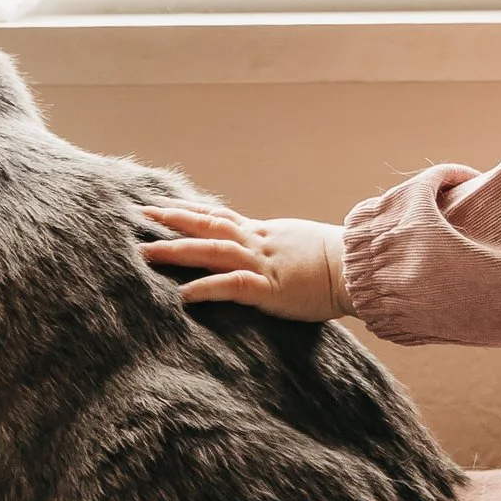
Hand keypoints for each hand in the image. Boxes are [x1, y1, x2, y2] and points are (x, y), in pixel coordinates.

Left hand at [139, 201, 351, 323]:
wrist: (359, 267)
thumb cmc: (338, 262)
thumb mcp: (300, 245)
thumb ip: (277, 246)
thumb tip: (265, 251)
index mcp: (264, 233)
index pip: (219, 217)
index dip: (189, 211)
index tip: (162, 206)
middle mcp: (258, 242)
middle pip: (207, 225)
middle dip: (171, 220)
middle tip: (140, 215)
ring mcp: (262, 263)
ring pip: (211, 250)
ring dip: (176, 250)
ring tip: (146, 252)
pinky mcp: (270, 288)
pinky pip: (232, 285)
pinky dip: (206, 287)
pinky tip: (183, 294)